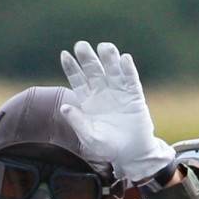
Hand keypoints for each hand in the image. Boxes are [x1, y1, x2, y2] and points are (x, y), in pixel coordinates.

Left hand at [60, 41, 174, 181]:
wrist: (130, 153)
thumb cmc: (107, 146)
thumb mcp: (89, 137)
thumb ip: (78, 122)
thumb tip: (64, 107)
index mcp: (88, 100)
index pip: (78, 80)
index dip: (71, 67)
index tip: (64, 54)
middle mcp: (103, 92)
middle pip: (94, 71)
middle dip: (88, 58)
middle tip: (81, 45)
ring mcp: (119, 93)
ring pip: (113, 72)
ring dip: (109, 59)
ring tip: (105, 47)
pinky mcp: (135, 97)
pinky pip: (131, 81)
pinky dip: (128, 70)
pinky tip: (124, 59)